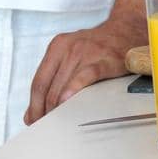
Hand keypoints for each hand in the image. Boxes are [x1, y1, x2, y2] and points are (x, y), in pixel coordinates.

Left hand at [24, 15, 142, 123]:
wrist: (125, 31)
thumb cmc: (96, 48)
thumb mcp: (70, 56)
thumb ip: (52, 80)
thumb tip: (32, 112)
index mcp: (57, 47)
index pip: (39, 82)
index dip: (34, 105)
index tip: (33, 121)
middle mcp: (68, 48)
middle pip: (49, 87)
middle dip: (45, 111)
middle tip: (46, 127)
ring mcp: (86, 53)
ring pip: (63, 85)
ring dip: (58, 108)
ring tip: (57, 124)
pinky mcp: (104, 60)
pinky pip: (86, 76)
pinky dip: (74, 88)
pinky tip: (68, 100)